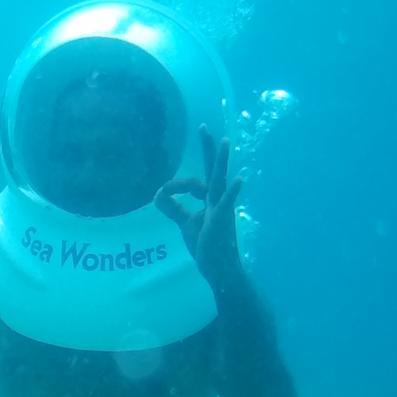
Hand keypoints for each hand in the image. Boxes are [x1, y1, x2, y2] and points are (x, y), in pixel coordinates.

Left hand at [155, 125, 243, 288]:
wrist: (220, 269)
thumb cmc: (207, 245)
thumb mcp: (186, 223)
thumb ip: (173, 207)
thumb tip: (158, 193)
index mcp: (209, 200)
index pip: (192, 182)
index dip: (174, 186)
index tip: (162, 194)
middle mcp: (217, 200)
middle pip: (211, 170)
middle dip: (207, 149)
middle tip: (203, 127)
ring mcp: (220, 210)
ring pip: (218, 181)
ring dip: (220, 161)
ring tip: (225, 140)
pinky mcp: (220, 221)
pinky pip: (226, 204)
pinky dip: (231, 192)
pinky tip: (239, 180)